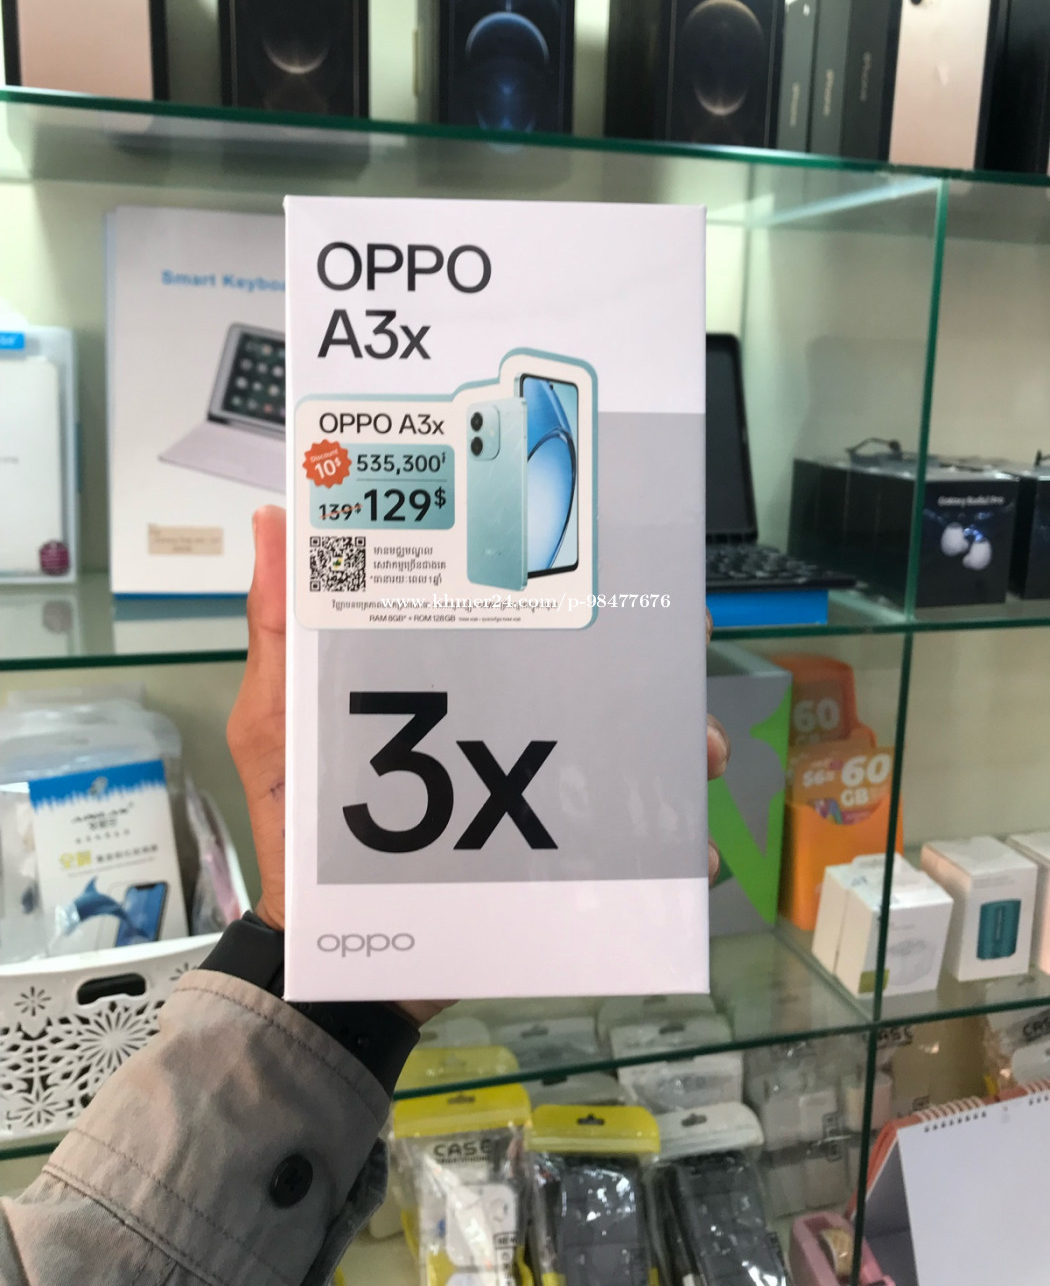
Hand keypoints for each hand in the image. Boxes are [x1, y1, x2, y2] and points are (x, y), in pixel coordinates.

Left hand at [227, 508, 729, 1017]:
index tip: (601, 547)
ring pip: (617, 739)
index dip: (553, 570)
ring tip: (693, 747)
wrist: (336, 965)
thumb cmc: (297, 832)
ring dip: (669, 734)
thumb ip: (280, 633)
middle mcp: (493, 717)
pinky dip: (664, 829)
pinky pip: (618, 827)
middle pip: (582, 665)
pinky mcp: (548, 844)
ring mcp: (526, 782)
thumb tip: (277, 521)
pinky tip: (687, 829)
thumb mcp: (279, 726)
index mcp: (435, 676)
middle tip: (672, 636)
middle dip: (641, 646)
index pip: (505, 608)